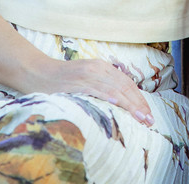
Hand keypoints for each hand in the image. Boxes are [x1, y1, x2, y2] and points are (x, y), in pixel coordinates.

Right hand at [31, 57, 155, 127]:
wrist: (38, 72)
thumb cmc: (63, 79)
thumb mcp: (87, 78)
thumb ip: (103, 86)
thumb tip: (120, 102)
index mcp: (103, 67)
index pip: (127, 84)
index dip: (140, 99)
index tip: (148, 114)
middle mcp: (98, 69)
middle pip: (125, 87)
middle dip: (139, 104)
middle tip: (150, 120)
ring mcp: (88, 75)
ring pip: (114, 89)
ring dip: (129, 104)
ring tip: (141, 118)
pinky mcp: (77, 82)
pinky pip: (95, 89)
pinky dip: (108, 96)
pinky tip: (118, 104)